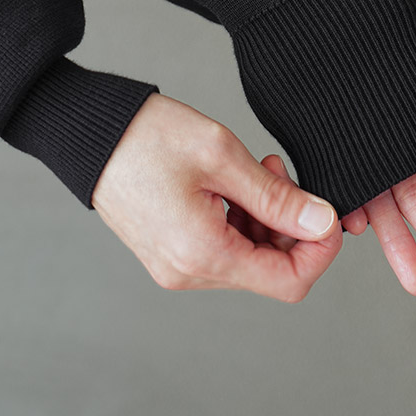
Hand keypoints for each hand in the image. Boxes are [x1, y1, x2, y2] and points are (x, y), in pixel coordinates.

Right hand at [91, 93, 341, 302]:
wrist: (90, 133)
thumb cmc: (147, 136)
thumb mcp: (222, 156)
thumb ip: (277, 197)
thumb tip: (323, 223)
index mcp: (202, 253)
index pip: (290, 282)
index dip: (321, 250)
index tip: (325, 210)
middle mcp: (188, 272)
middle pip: (270, 272)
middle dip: (291, 226)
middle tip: (279, 173)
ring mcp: (176, 266)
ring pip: (249, 260)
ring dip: (266, 221)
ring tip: (256, 172)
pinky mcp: (170, 252)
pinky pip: (223, 251)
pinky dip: (242, 224)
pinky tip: (235, 187)